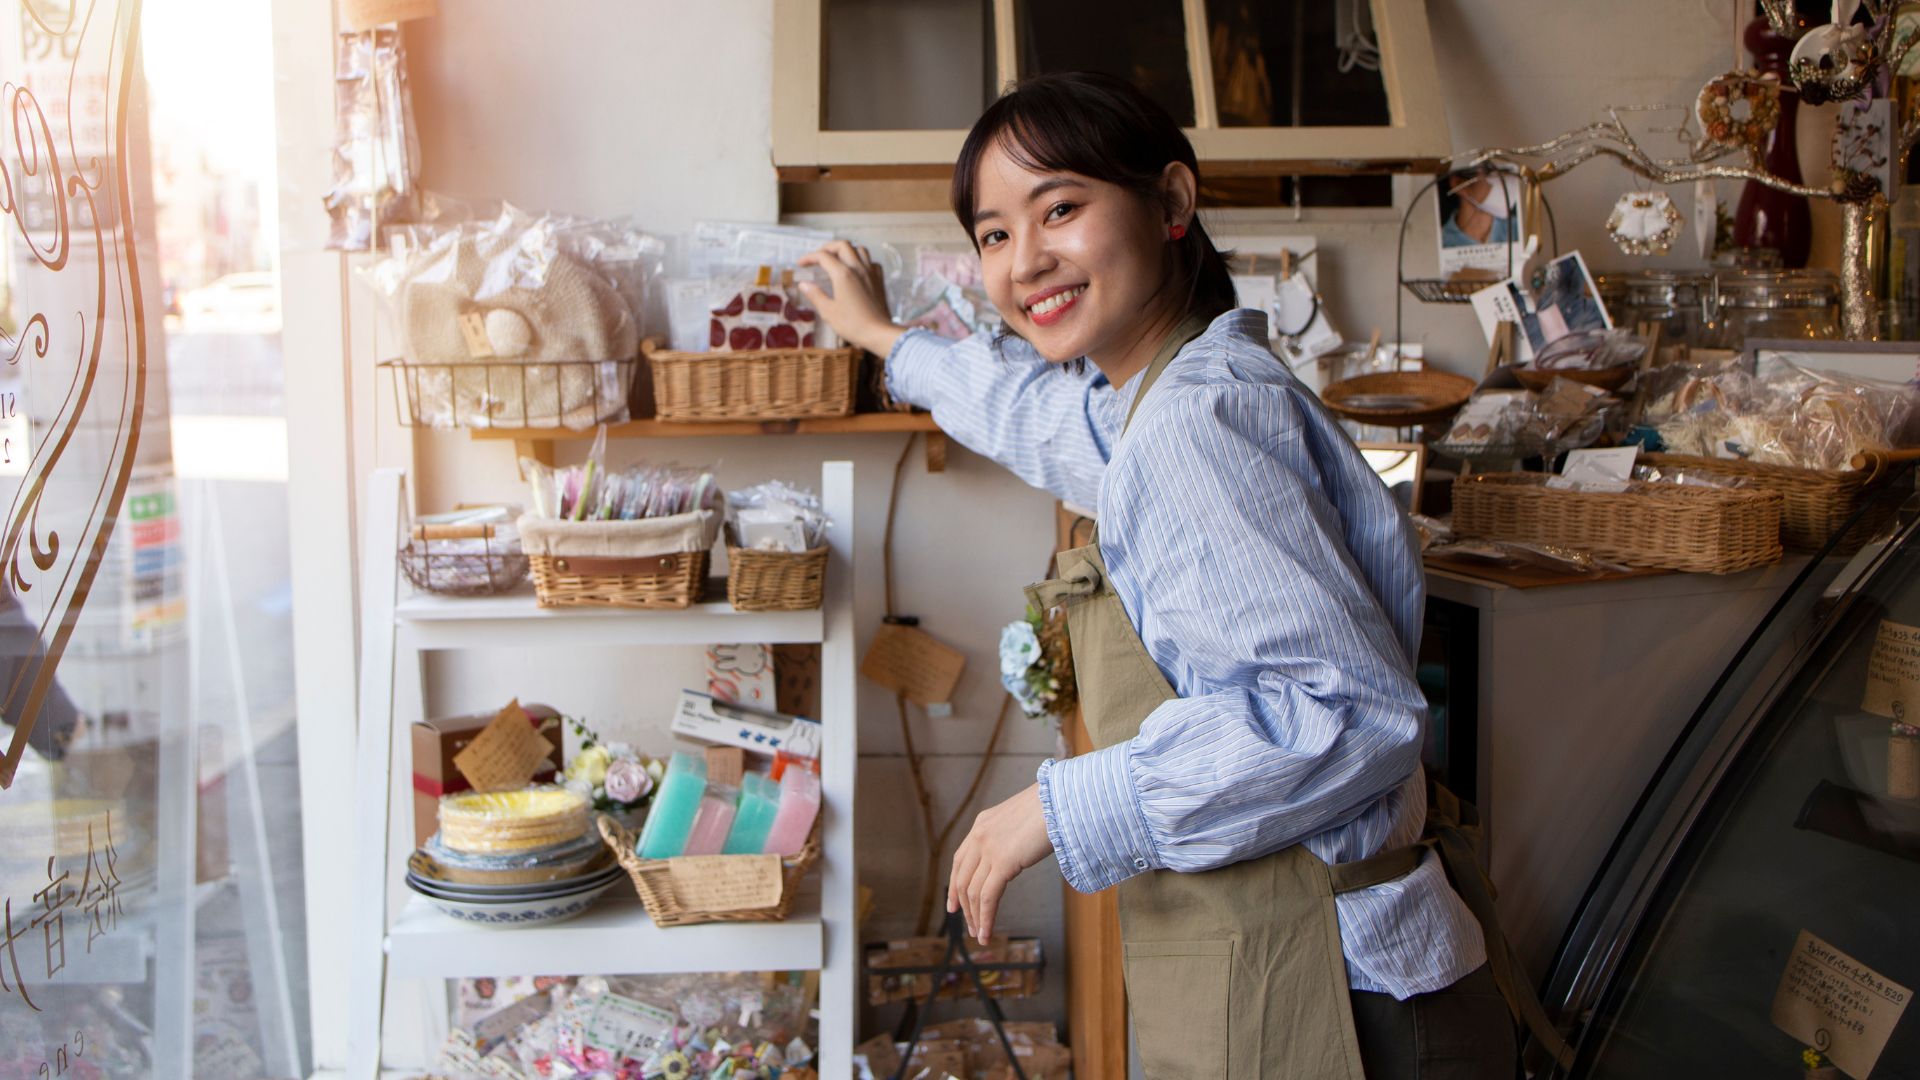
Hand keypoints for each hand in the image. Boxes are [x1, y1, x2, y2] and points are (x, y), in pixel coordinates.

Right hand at [796, 240, 903, 356]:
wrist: (879, 333)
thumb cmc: (853, 324)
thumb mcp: (828, 311)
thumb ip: (815, 295)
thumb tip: (804, 284)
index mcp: (843, 274)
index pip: (823, 256)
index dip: (809, 257)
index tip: (801, 264)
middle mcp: (858, 268)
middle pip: (842, 245)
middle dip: (827, 248)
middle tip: (818, 258)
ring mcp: (871, 273)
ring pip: (859, 249)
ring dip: (846, 250)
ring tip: (837, 260)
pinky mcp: (879, 280)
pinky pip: (871, 262)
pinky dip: (862, 260)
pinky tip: (856, 270)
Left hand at [947, 783, 1053, 944]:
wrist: (1062, 799)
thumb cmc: (1052, 808)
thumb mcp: (1022, 820)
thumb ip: (1011, 836)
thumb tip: (1016, 854)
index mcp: (982, 823)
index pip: (960, 860)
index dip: (955, 885)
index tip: (954, 905)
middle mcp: (979, 835)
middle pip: (963, 879)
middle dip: (964, 907)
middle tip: (968, 927)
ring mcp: (989, 848)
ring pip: (973, 892)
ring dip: (975, 917)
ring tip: (980, 935)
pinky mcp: (1003, 862)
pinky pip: (987, 897)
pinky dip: (985, 918)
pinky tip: (987, 932)